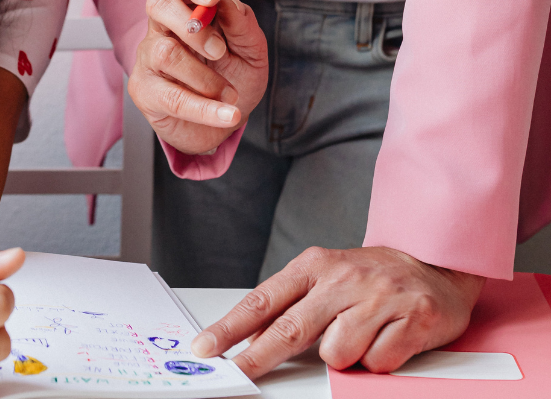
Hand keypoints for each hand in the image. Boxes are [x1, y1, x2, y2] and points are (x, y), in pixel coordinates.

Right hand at [128, 0, 267, 154]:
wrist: (222, 122)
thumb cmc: (233, 78)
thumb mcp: (252, 52)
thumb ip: (244, 27)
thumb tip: (229, 4)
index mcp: (189, 6)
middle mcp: (163, 26)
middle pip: (159, 3)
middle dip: (190, 23)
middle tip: (219, 50)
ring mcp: (149, 56)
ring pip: (166, 53)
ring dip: (205, 77)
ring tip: (229, 94)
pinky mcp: (144, 89)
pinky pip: (171, 97)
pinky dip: (204, 109)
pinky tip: (225, 114)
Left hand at [190, 246, 484, 378]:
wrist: (436, 264)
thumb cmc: (371, 277)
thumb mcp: (326, 277)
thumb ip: (294, 304)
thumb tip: (252, 337)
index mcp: (314, 264)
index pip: (263, 300)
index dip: (231, 327)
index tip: (205, 346)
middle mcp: (342, 278)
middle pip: (289, 330)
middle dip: (257, 358)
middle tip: (236, 375)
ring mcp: (377, 298)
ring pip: (336, 353)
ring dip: (344, 355)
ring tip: (362, 333)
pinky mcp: (412, 319)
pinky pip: (377, 362)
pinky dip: (379, 359)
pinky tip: (388, 337)